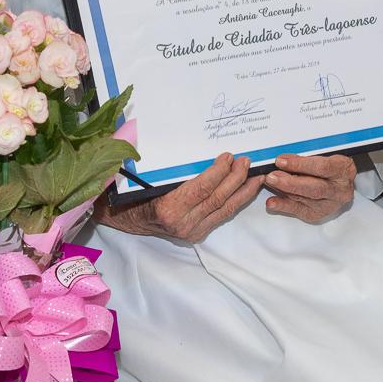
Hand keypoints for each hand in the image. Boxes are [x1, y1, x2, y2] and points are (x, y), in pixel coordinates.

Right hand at [96, 152, 262, 241]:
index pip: (201, 188)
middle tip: (246, 161)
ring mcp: (191, 232)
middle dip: (236, 179)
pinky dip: (236, 202)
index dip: (218, 172)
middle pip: (217, 199)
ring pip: (224, 210)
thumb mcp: (147, 178)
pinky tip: (246, 190)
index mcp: (168, 208)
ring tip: (255, 175)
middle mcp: (182, 224)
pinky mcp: (198, 234)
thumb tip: (192, 147)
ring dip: (243, 191)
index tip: (228, 156)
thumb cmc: (134, 193)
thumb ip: (171, 168)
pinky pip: (221, 216)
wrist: (126, 218)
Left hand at [263, 153, 355, 222]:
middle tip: (273, 176)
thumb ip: (304, 158)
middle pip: (315, 188)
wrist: (337, 181)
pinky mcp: (319, 214)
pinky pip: (299, 210)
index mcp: (343, 170)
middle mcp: (340, 190)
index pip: (322, 168)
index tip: (282, 161)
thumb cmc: (329, 165)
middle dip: (290, 182)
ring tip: (270, 183)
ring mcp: (330, 204)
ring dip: (284, 191)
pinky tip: (273, 202)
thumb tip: (282, 160)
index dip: (300, 165)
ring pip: (306, 199)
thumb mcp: (322, 155)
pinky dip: (283, 205)